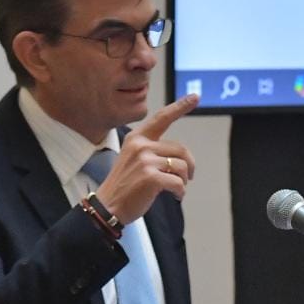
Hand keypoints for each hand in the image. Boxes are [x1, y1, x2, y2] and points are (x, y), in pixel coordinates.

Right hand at [95, 93, 198, 224]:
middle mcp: (141, 145)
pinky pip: (178, 182)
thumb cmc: (124, 185)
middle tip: (188, 177)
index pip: (162, 118)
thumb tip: (180, 156)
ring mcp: (145, 161)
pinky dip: (180, 191)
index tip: (195, 97)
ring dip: (184, 180)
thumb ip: (151, 150)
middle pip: (181, 149)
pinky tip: (175, 196)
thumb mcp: (133, 159)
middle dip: (189, 165)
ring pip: (182, 166)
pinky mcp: (151, 177)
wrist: (108, 206)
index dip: (180, 107)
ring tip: (177, 188)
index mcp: (137, 138)